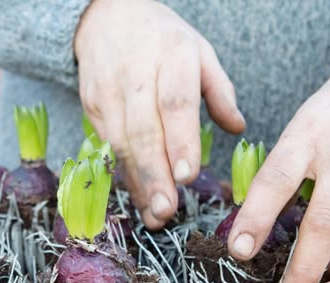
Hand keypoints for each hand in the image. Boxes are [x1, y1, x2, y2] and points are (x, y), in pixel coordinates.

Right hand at [74, 0, 244, 227]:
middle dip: (155, 175)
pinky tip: (142, 202)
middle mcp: (137, 75)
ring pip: (123, 147)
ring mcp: (109, 93)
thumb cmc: (162, 41)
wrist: (107, 18)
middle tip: (167, 210)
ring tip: (157, 217)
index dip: (180, 141)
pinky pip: (110, 150)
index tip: (187, 177)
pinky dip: (127, 179)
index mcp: (172, 56)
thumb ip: (219, 91)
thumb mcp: (199, 52)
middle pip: (144, 132)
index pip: (175, 103)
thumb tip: (238, 128)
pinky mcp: (91, 109)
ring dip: (140, 185)